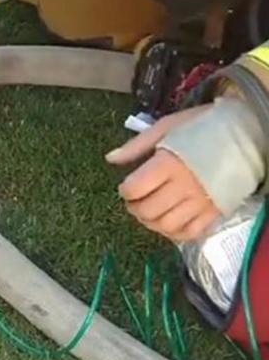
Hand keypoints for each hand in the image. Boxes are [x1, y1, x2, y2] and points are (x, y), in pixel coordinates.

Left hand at [105, 106, 219, 241]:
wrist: (248, 133)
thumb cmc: (203, 126)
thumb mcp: (167, 127)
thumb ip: (137, 145)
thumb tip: (110, 159)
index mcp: (168, 163)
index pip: (134, 188)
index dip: (125, 190)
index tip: (127, 187)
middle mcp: (184, 186)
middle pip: (148, 210)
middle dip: (134, 208)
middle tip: (135, 202)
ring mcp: (202, 201)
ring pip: (167, 226)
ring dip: (151, 223)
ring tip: (150, 213)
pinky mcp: (217, 212)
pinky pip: (191, 233)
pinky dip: (175, 233)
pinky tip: (169, 223)